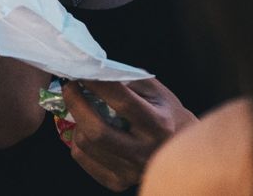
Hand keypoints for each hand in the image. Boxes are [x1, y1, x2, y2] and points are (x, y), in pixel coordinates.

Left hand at [61, 78, 198, 190]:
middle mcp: (144, 152)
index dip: (97, 84)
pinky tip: (87, 129)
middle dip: (76, 103)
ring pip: (85, 144)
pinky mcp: (118, 182)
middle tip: (70, 86)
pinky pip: (82, 158)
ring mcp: (130, 171)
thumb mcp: (155, 91)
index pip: (122, 102)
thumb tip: (93, 71)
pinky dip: (78, 139)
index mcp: (158, 125)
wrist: (182, 152)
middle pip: (97, 130)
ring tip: (83, 108)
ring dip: (77, 120)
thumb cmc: (166, 113)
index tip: (81, 71)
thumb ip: (127, 80)